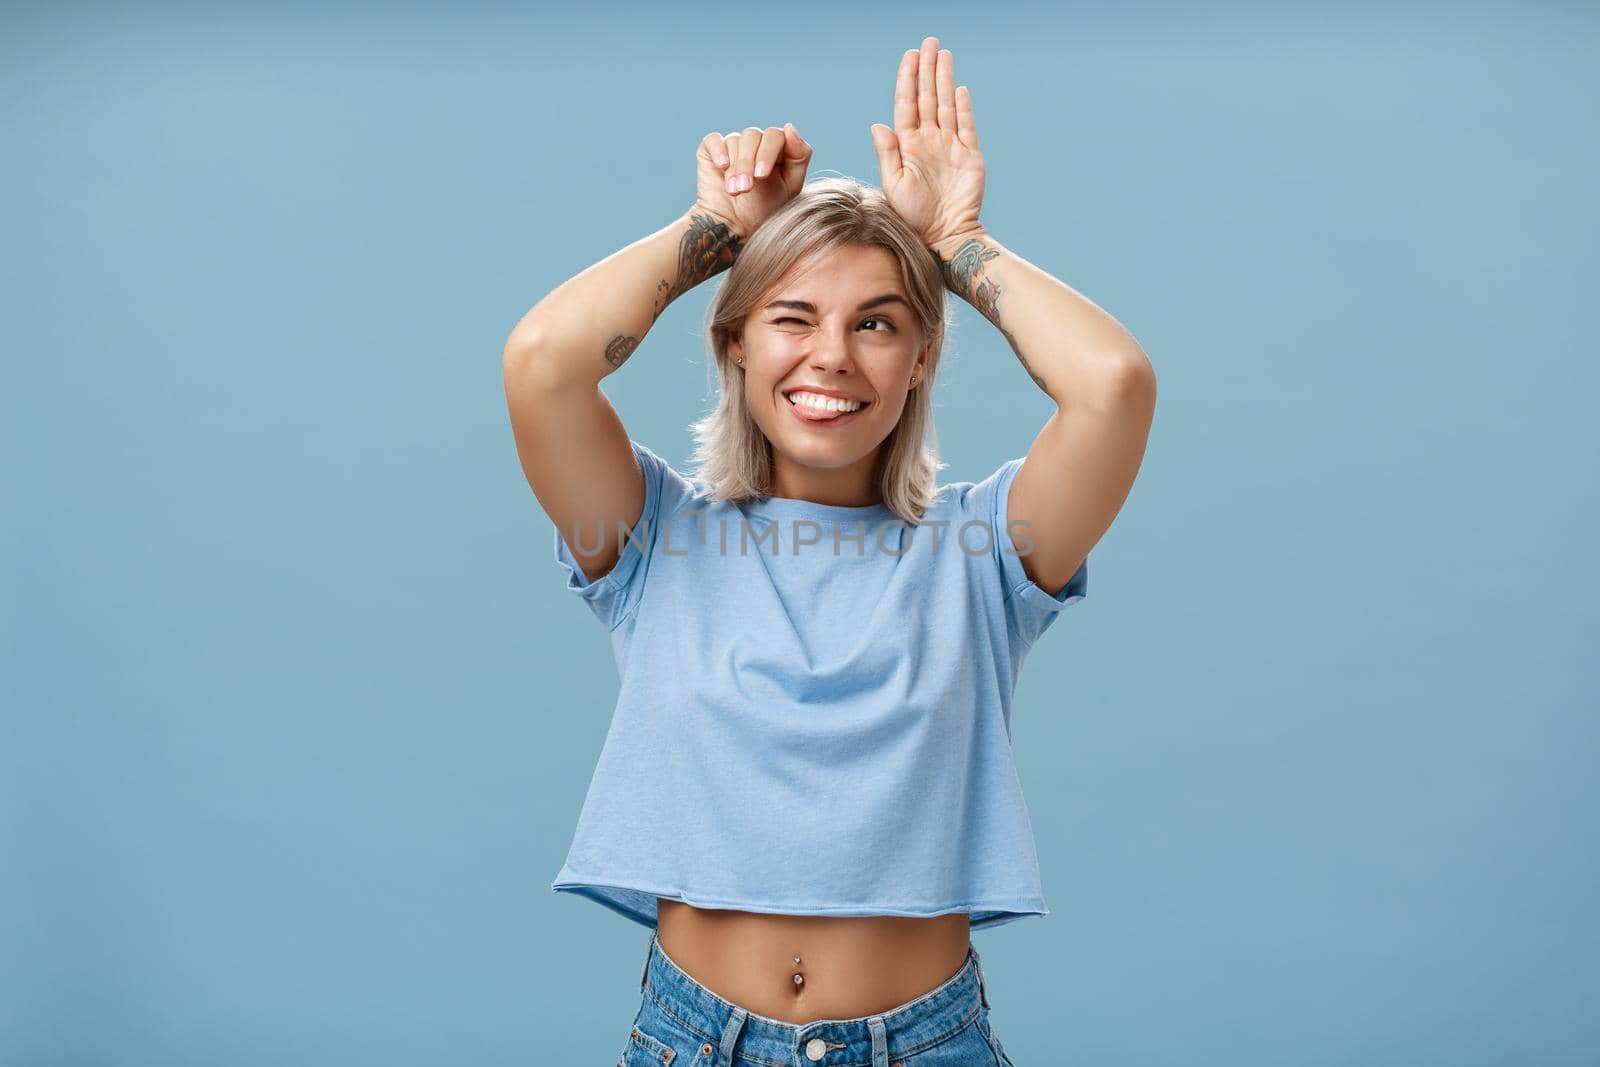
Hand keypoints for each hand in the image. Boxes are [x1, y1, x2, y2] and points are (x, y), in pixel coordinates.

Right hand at [692, 124, 813, 240]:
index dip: (768, 153)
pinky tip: (721, 167)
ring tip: (735, 191)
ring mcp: (734, 144)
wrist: (734, 225)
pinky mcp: (712, 150)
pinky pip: (714, 140)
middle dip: (748, 163)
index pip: (776, 135)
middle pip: (753, 135)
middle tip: (746, 188)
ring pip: (735, 141)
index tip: (762, 175)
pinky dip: (718, 151)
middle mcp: (757, 142)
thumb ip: (799, 155)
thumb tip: (789, 126)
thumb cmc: (765, 208)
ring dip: (735, 169)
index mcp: (778, 148)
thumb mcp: (790, 185)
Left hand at [868, 37, 986, 250]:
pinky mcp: (970, 156)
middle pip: (927, 97)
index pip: (906, 104)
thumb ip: (888, 153)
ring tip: (943, 54)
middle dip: (927, 69)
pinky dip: (964, 107)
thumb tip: (878, 124)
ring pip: (947, 105)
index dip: (908, 79)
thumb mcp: (894, 185)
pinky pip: (967, 126)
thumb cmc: (912, 217)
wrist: (942, 237)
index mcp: (908, 145)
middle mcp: (928, 141)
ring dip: (944, 79)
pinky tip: (960, 89)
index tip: (909, 56)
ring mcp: (950, 146)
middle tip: (928, 42)